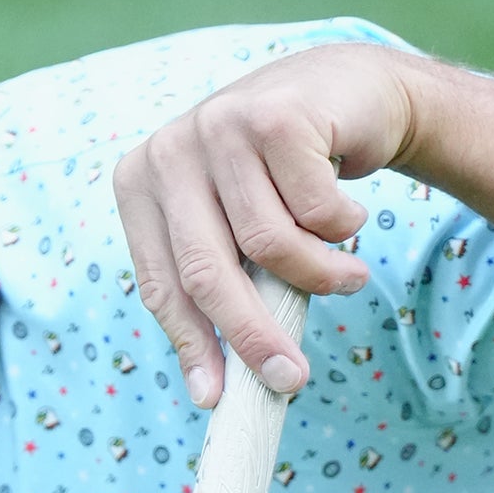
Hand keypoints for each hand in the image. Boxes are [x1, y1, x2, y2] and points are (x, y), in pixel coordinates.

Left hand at [114, 41, 423, 406]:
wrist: (352, 94)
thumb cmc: (286, 178)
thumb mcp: (235, 229)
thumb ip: (220, 285)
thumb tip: (214, 390)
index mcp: (141, 185)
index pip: (161, 285)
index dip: (191, 346)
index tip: (215, 399)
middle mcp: (170, 150)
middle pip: (206, 273)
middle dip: (252, 336)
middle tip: (292, 378)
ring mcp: (220, 124)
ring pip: (267, 244)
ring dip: (319, 274)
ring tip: (349, 277)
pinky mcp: (275, 114)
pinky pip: (314, 211)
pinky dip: (342, 227)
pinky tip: (350, 213)